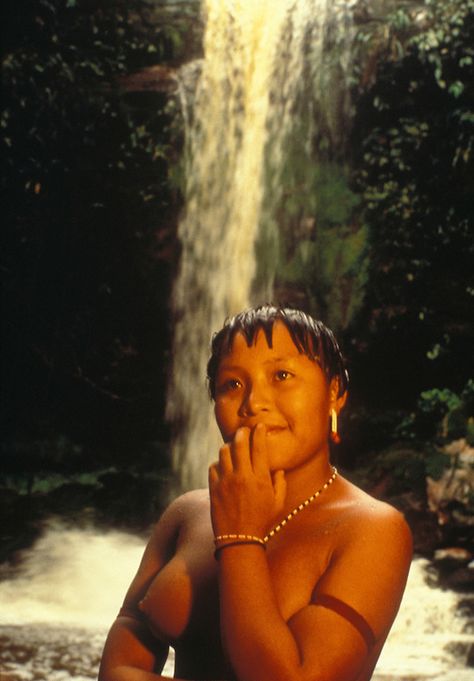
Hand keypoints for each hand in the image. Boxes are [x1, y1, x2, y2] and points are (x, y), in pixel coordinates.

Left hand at [208, 424, 286, 538]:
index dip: (259, 433)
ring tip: (232, 448)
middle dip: (242, 433)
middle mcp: (243, 477)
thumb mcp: (278, 504)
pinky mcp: (214, 489)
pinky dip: (218, 464)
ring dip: (229, 447)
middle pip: (239, 444)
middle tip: (243, 431)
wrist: (239, 541)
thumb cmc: (262, 523)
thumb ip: (281, 484)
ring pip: (224, 452)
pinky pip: (213, 467)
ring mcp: (226, 482)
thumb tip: (279, 469)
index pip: (259, 447)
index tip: (259, 426)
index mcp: (260, 479)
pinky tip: (223, 467)